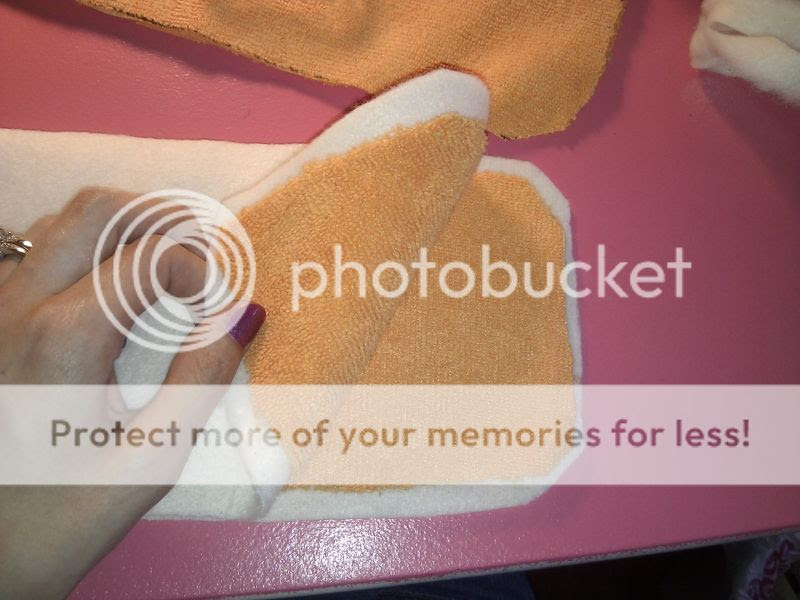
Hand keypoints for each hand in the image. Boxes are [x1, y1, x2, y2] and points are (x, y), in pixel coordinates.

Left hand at [0, 188, 264, 597]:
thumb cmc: (64, 513)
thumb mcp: (154, 456)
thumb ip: (204, 375)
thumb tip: (243, 313)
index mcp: (65, 335)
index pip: (150, 255)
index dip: (201, 271)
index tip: (218, 309)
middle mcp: (17, 303)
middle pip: (99, 208)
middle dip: (163, 218)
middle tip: (202, 255)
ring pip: (61, 221)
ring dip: (122, 230)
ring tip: (162, 268)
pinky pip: (34, 251)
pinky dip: (83, 249)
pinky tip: (107, 289)